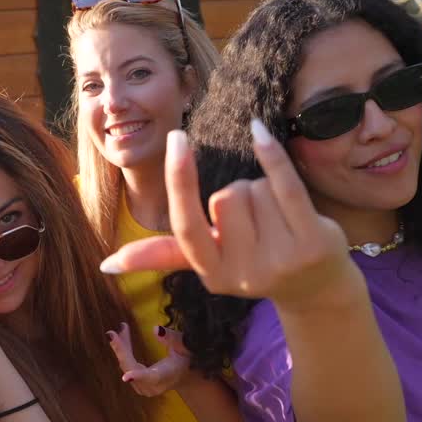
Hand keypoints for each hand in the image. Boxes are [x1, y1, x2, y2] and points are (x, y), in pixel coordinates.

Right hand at [100, 120, 356, 312]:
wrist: (316, 289)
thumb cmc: (256, 264)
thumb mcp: (209, 262)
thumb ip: (160, 256)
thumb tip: (105, 264)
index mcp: (212, 275)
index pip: (186, 224)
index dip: (180, 180)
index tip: (177, 138)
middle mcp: (244, 273)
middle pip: (225, 195)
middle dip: (238, 194)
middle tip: (256, 221)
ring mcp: (281, 259)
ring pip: (254, 188)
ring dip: (265, 190)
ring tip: (278, 219)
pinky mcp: (312, 242)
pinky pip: (285, 184)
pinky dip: (271, 154)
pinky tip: (259, 132)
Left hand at [106, 322, 195, 396]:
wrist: (186, 375)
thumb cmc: (187, 358)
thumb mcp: (184, 346)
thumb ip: (171, 338)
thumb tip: (156, 329)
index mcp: (165, 377)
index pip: (151, 377)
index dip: (138, 376)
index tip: (125, 377)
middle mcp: (153, 386)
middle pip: (132, 368)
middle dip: (121, 350)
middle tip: (111, 333)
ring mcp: (144, 387)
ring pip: (127, 366)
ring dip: (121, 347)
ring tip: (121, 328)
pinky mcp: (138, 384)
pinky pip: (127, 366)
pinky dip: (124, 351)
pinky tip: (122, 336)